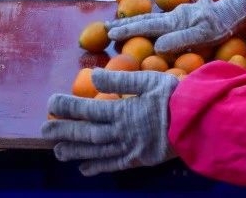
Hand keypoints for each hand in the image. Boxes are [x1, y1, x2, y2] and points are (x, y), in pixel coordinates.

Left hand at [44, 69, 178, 175]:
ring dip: (76, 151)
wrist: (200, 122)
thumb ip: (120, 81)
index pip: (89, 110)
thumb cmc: (176, 97)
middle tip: (44, 130)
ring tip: (57, 151)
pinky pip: (114, 164)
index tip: (51, 103)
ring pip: (97, 151)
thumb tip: (94, 77)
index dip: (68, 107)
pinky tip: (84, 168)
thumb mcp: (149, 80)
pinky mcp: (139, 158)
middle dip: (65, 131)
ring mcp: (130, 148)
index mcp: (123, 111)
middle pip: (88, 133)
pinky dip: (98, 167)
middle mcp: (122, 132)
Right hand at [105, 0, 245, 54]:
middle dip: (126, 23)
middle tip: (106, 27)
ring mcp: (180, 13)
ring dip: (137, 22)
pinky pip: (164, 19)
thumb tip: (156, 46)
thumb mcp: (203, 36)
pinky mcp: (187, 15)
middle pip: (146, 19)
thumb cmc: (220, 27)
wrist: (237, 11)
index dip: (127, 30)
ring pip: (154, 18)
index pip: (146, 26)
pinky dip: (151, 22)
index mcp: (175, 20)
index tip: (109, 33)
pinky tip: (151, 25)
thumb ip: (180, 40)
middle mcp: (174, 14)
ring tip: (121, 25)